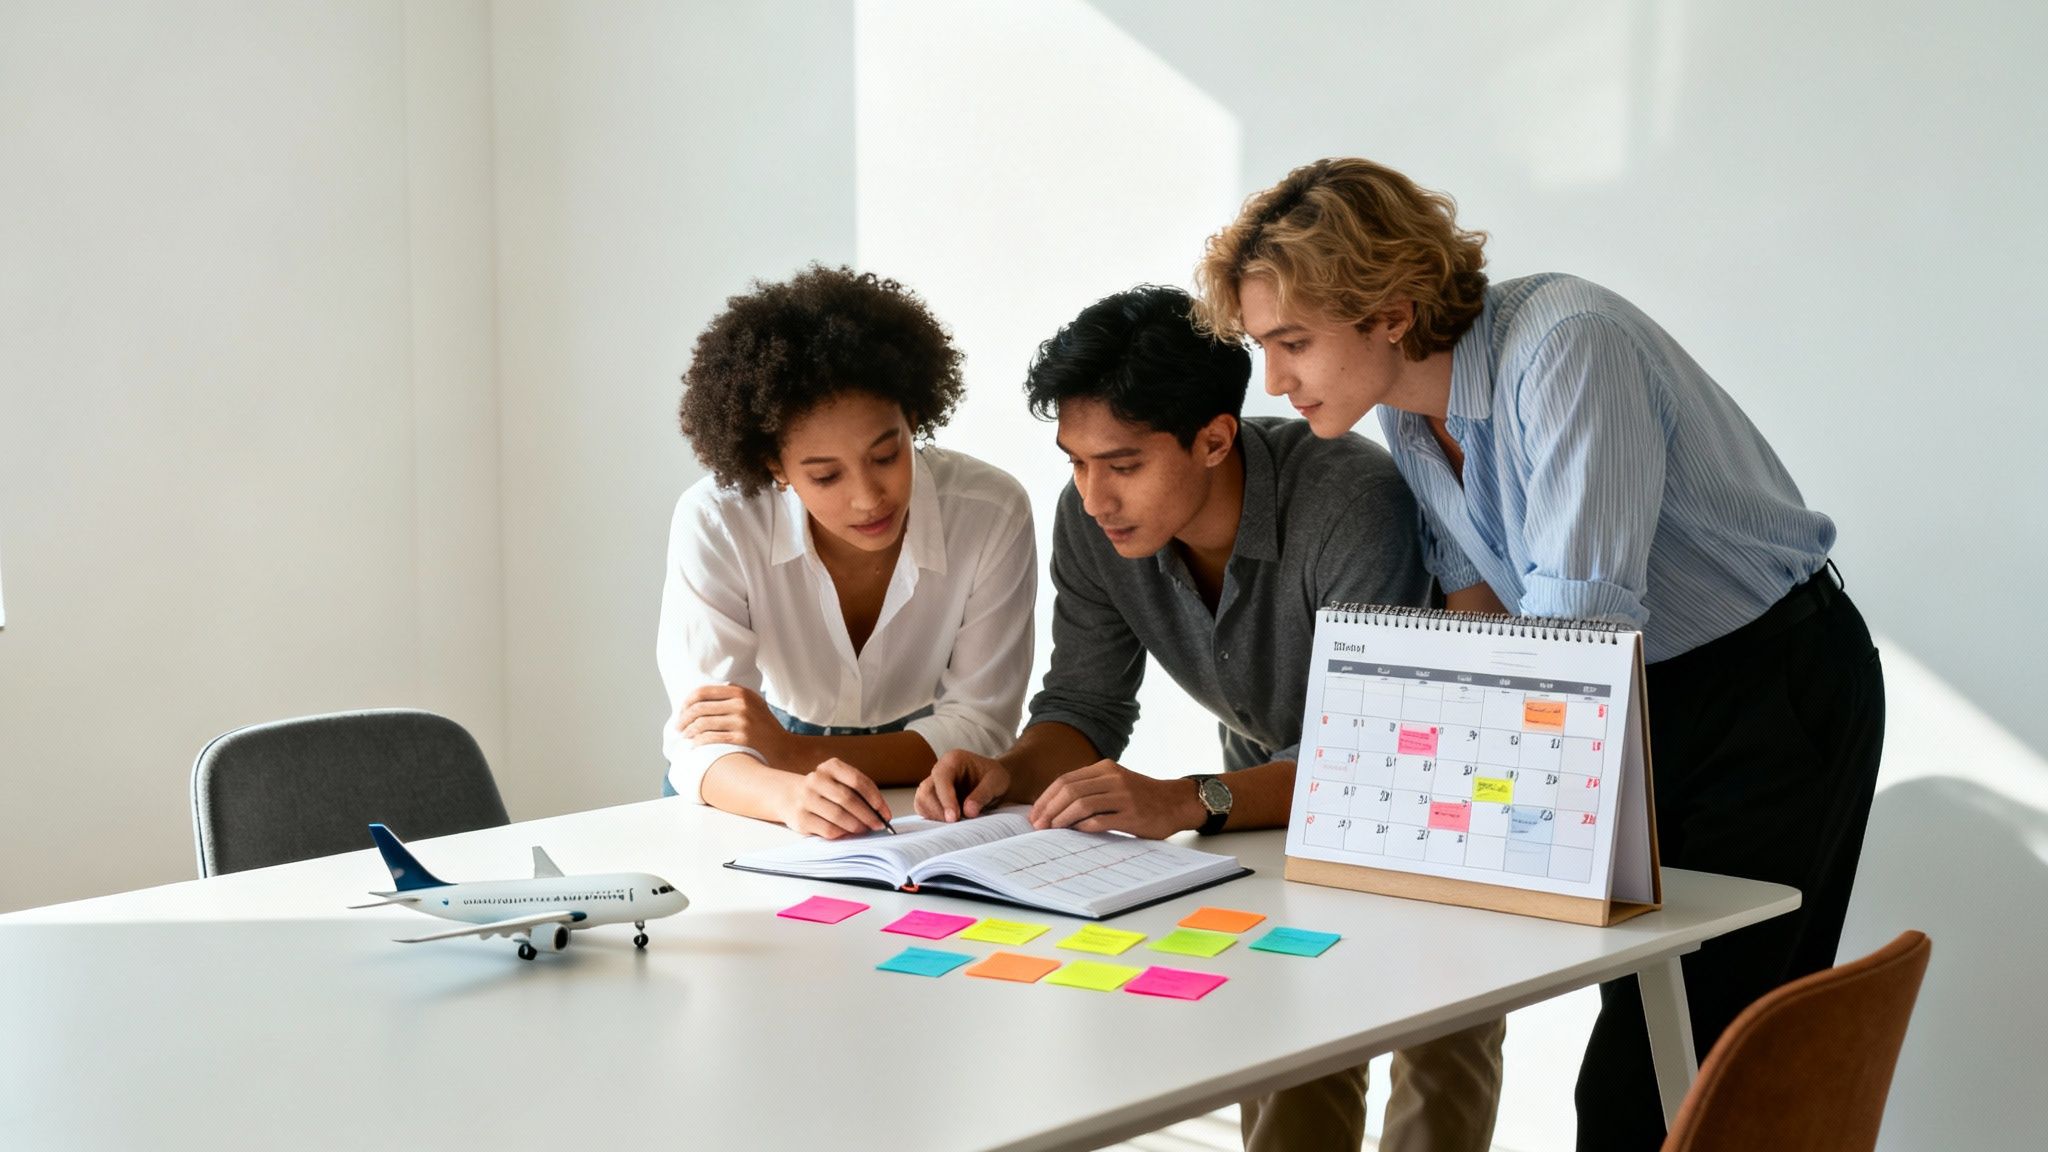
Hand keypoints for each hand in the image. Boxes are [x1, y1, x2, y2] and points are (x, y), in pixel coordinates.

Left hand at [681, 685, 790, 763]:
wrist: (786, 749)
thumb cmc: (766, 729)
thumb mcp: (755, 705)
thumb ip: (736, 697)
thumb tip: (705, 697)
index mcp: (742, 693)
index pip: (703, 691)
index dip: (687, 702)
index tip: (682, 711)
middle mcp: (741, 704)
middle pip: (700, 708)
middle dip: (684, 718)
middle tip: (678, 727)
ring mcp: (742, 721)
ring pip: (703, 723)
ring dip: (688, 731)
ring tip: (684, 737)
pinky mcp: (742, 738)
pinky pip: (711, 738)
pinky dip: (698, 742)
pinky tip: (694, 746)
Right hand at [778, 758, 891, 839]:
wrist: (789, 796)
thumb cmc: (823, 791)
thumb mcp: (838, 781)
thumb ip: (857, 792)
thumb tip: (880, 813)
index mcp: (830, 767)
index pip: (858, 781)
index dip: (875, 798)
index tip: (885, 813)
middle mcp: (816, 780)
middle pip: (848, 799)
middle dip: (868, 815)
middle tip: (878, 825)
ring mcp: (806, 798)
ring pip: (838, 816)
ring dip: (857, 826)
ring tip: (865, 830)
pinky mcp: (800, 818)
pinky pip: (828, 829)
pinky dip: (842, 833)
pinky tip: (848, 833)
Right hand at [915, 749, 1011, 821]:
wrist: (994, 784)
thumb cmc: (995, 778)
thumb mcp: (997, 782)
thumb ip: (983, 794)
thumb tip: (968, 811)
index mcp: (953, 760)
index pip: (941, 777)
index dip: (945, 798)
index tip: (953, 817)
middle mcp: (939, 771)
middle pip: (926, 791)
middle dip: (938, 810)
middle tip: (956, 823)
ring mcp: (934, 785)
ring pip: (922, 802)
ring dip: (935, 816)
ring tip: (956, 824)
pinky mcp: (932, 799)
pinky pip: (924, 810)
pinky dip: (934, 819)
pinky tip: (950, 824)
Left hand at [1029, 760, 1203, 839]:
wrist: (1176, 802)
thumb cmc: (1141, 797)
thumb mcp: (1115, 783)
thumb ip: (1090, 790)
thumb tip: (1055, 809)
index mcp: (1104, 768)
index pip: (1065, 780)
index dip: (1046, 798)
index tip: (1035, 814)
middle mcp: (1112, 778)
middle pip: (1069, 790)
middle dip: (1049, 809)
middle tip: (1038, 825)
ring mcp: (1123, 795)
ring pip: (1082, 804)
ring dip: (1062, 819)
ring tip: (1052, 830)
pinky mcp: (1132, 814)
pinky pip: (1101, 820)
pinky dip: (1084, 827)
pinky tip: (1075, 833)